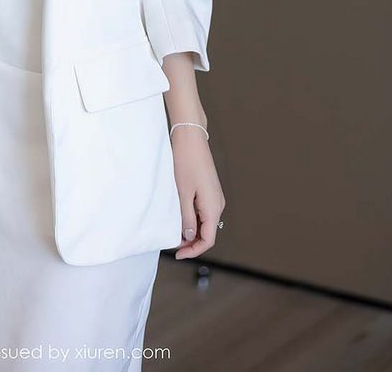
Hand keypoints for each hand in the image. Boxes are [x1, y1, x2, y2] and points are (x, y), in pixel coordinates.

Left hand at [170, 124, 225, 259]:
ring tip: (175, 231)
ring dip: (192, 231)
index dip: (194, 251)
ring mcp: (215, 196)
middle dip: (192, 242)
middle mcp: (218, 204)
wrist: (191, 138)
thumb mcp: (183, 194)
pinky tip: (181, 217)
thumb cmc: (186, 162)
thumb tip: (190, 237)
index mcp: (213, 207)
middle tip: (174, 245)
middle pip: (208, 233)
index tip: (179, 254)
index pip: (208, 240)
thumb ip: (187, 219)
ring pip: (206, 223)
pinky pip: (204, 211)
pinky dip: (194, 219)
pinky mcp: (210, 190)